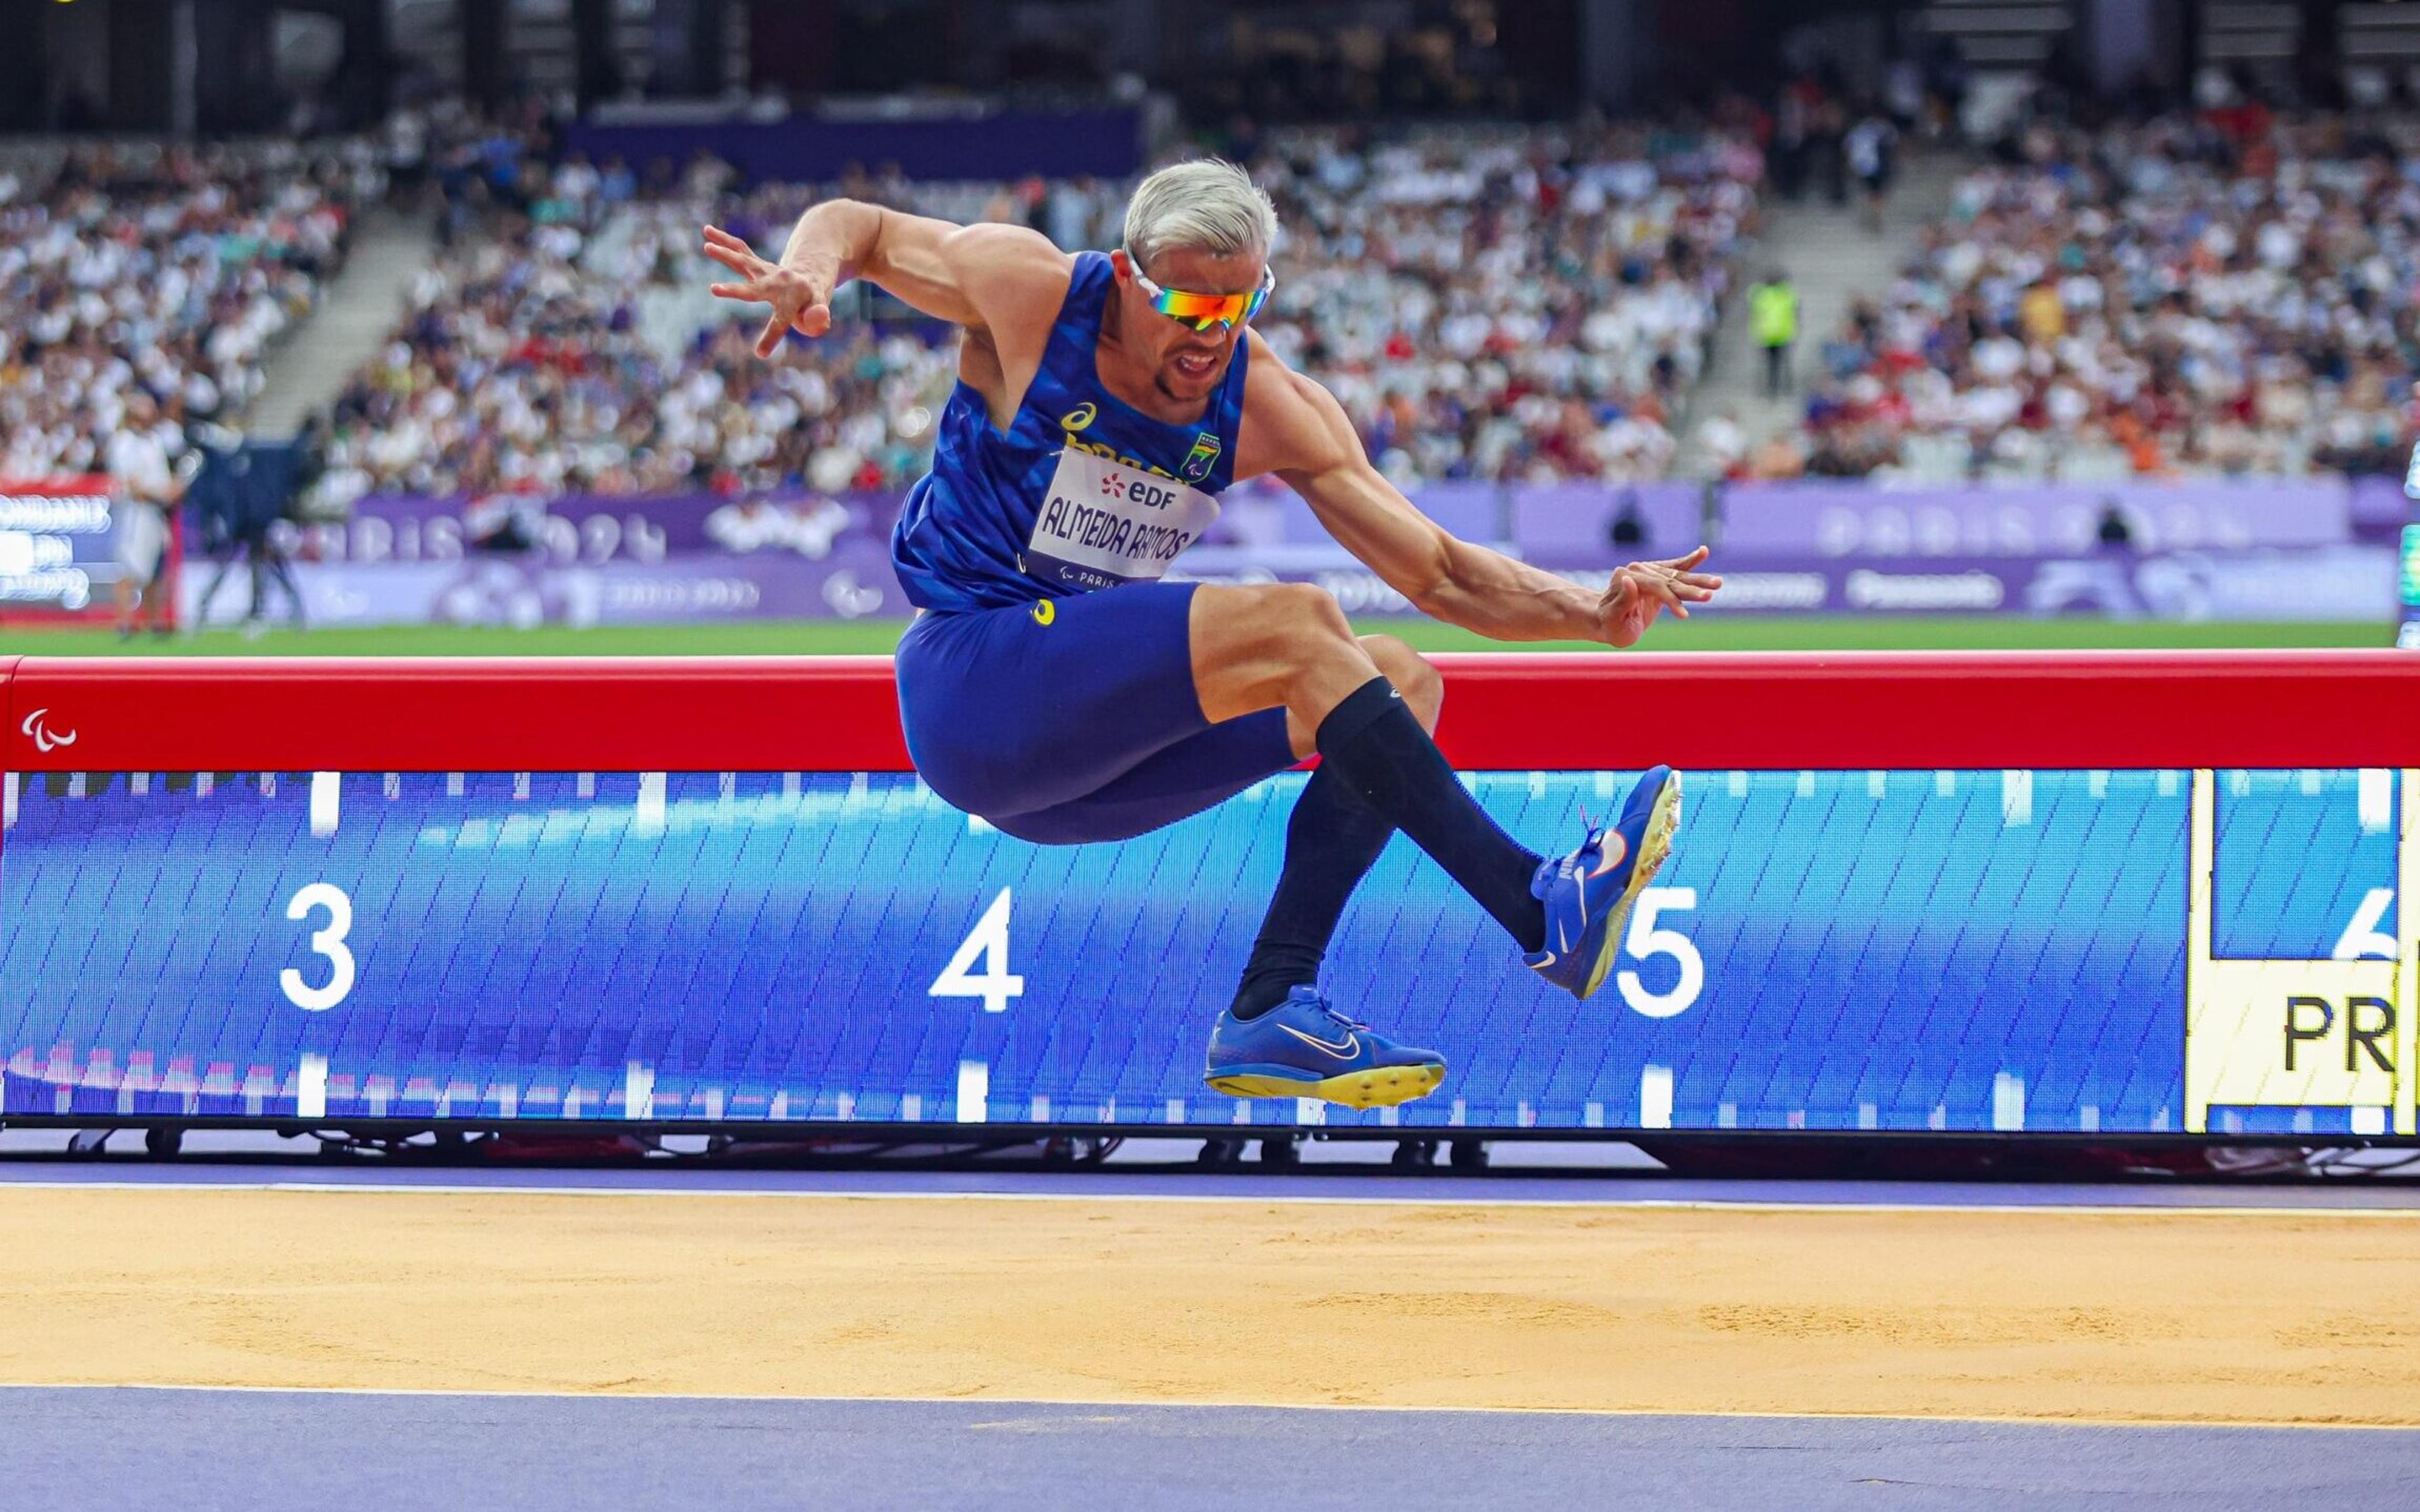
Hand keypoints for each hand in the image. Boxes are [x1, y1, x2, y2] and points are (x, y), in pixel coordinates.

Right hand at [702, 224, 834, 356]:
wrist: (812, 276)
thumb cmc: (812, 304)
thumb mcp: (819, 314)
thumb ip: (818, 319)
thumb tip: (819, 319)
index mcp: (794, 300)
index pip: (781, 322)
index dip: (771, 337)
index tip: (760, 352)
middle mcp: (778, 283)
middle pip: (754, 290)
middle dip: (735, 291)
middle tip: (714, 290)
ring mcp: (766, 271)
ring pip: (744, 261)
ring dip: (725, 255)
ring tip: (707, 247)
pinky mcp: (756, 264)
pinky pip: (740, 250)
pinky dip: (723, 240)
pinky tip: (707, 231)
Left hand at [1598, 546, 1721, 647]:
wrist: (1607, 621)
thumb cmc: (1610, 625)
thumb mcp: (1613, 619)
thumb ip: (1621, 601)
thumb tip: (1629, 579)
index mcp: (1625, 577)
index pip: (1654, 587)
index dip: (1671, 600)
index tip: (1684, 615)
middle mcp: (1638, 569)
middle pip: (1669, 580)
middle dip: (1690, 590)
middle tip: (1709, 597)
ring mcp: (1648, 570)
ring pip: (1678, 576)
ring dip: (1699, 580)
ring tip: (1718, 583)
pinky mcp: (1658, 575)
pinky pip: (1677, 568)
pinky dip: (1691, 561)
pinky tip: (1704, 551)